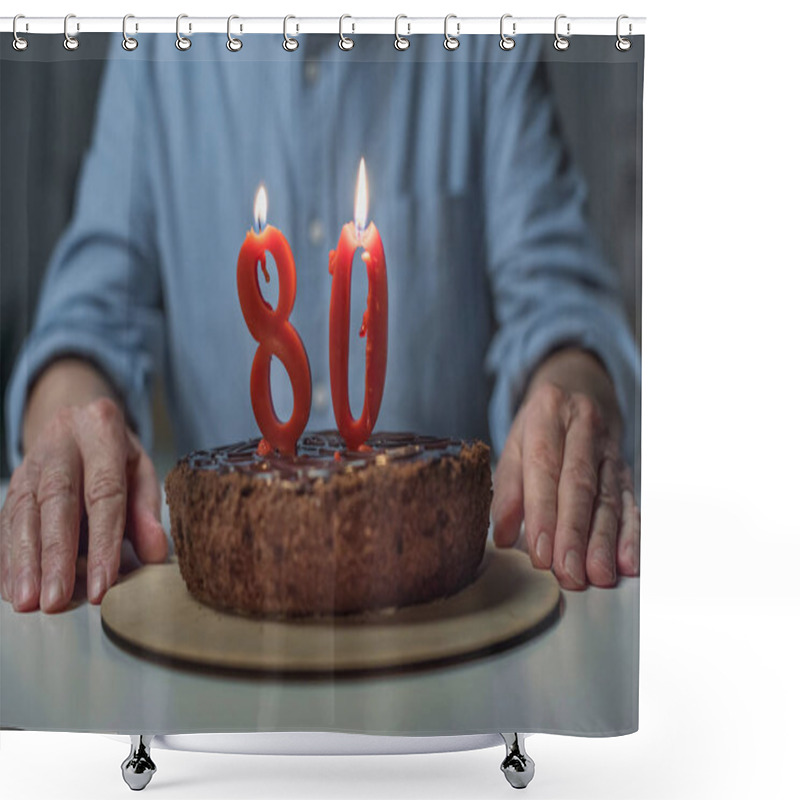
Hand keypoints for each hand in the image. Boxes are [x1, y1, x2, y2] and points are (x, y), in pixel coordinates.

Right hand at [1, 396, 167, 612]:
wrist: (79, 416)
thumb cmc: (118, 453)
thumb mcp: (142, 470)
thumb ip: (147, 510)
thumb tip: (155, 553)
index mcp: (103, 430)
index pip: (104, 493)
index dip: (103, 542)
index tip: (101, 585)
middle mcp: (62, 440)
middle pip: (57, 501)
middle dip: (56, 555)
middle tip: (56, 600)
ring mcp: (32, 459)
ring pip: (24, 511)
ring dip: (25, 561)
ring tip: (29, 601)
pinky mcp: (13, 479)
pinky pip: (6, 519)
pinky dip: (8, 556)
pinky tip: (14, 588)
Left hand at [492, 348, 639, 589]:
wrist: (578, 389)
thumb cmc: (539, 426)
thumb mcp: (514, 443)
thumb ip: (507, 487)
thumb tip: (501, 534)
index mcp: (548, 413)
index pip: (545, 467)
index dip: (542, 512)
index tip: (539, 551)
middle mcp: (583, 427)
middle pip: (580, 485)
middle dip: (574, 533)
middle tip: (568, 572)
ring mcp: (609, 448)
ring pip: (608, 498)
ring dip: (604, 541)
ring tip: (598, 575)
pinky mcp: (625, 468)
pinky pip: (630, 502)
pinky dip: (631, 535)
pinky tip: (629, 562)